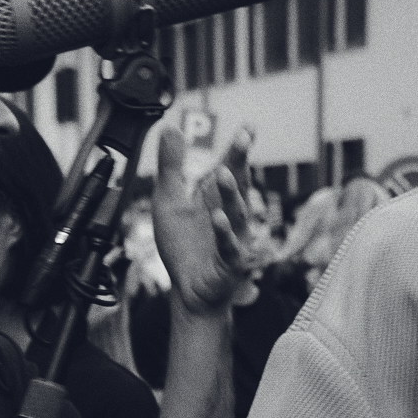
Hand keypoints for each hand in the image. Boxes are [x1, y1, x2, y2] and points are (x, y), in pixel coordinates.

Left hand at [151, 125, 253, 316]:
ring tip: (222, 174)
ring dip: (232, 194)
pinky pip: (229, 246)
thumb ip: (172, 167)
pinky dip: (225, 233)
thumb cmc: (183, 246)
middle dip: (241, 162)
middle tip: (242, 139)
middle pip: (240, 184)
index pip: (232, 167)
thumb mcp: (169, 200)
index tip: (247, 127)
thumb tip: (172, 128)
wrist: (188, 289)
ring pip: (237, 213)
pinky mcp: (230, 262)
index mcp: (217, 197)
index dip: (239, 148)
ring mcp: (234, 237)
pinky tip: (218, 219)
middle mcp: (231, 214)